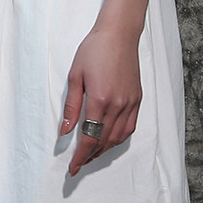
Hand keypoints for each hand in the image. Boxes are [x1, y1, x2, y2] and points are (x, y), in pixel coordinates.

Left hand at [59, 25, 141, 176]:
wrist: (119, 34)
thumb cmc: (94, 50)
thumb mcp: (75, 76)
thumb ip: (71, 107)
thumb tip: (65, 132)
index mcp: (99, 100)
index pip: (88, 138)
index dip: (80, 157)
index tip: (73, 168)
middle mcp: (117, 105)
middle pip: (103, 142)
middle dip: (90, 156)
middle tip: (79, 164)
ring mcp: (130, 103)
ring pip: (117, 138)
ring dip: (104, 150)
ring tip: (91, 155)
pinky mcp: (137, 99)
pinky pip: (129, 128)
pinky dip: (118, 139)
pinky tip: (109, 141)